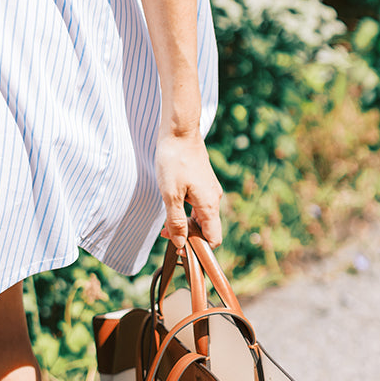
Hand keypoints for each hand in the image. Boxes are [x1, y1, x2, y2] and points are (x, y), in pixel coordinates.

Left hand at [156, 128, 223, 250]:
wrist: (179, 132)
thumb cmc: (174, 160)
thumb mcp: (170, 195)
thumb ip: (176, 222)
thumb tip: (181, 244)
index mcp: (209, 205)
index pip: (213, 240)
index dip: (198, 249)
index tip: (179, 248)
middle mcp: (213, 199)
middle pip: (206, 229)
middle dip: (188, 236)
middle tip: (165, 234)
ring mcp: (209, 189)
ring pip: (201, 217)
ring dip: (185, 223)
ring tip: (166, 223)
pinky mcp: (202, 182)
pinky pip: (198, 204)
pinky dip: (186, 211)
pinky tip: (172, 205)